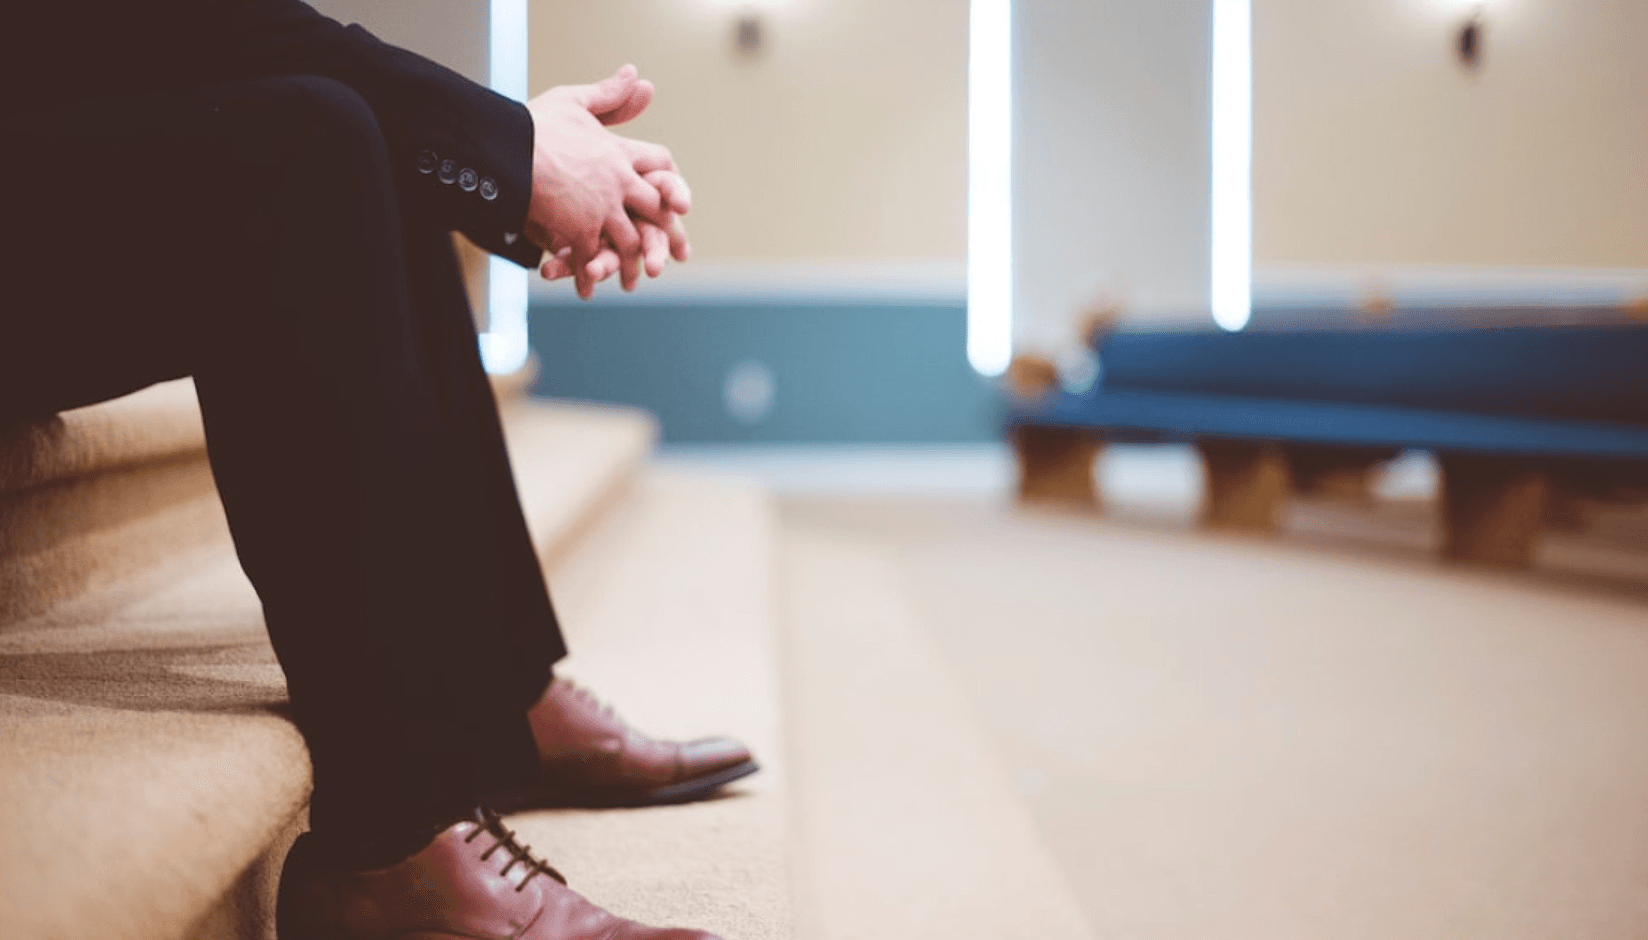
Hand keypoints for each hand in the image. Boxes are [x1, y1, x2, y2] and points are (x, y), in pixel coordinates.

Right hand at [523, 66, 677, 285]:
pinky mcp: (580, 230)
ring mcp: (602, 209)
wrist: (507, 149)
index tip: (678, 203)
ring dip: (628, 264)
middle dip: (660, 235)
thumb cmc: (535, 124)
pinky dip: (588, 277)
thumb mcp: (574, 102)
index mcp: (620, 153)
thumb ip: (609, 96)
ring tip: (629, 282)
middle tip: (664, 257)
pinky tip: (587, 290)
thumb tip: (637, 76)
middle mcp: (619, 183)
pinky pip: (589, 259)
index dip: (672, 183)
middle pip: (654, 212)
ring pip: (627, 242)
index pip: (662, 166)